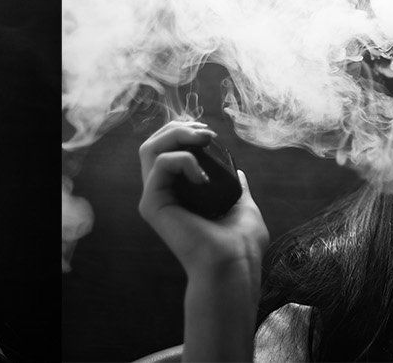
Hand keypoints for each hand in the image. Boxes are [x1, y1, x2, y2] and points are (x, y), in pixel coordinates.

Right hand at [136, 120, 267, 275]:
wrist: (234, 264)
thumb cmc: (241, 244)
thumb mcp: (242, 205)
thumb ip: (235, 187)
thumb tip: (237, 171)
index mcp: (179, 193)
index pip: (167, 151)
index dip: (183, 132)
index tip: (210, 134)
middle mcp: (162, 193)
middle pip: (154, 144)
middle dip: (178, 128)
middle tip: (206, 133)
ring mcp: (154, 197)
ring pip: (149, 149)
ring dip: (176, 135)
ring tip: (203, 140)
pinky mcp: (152, 203)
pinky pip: (161, 164)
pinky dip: (184, 159)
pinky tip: (204, 177)